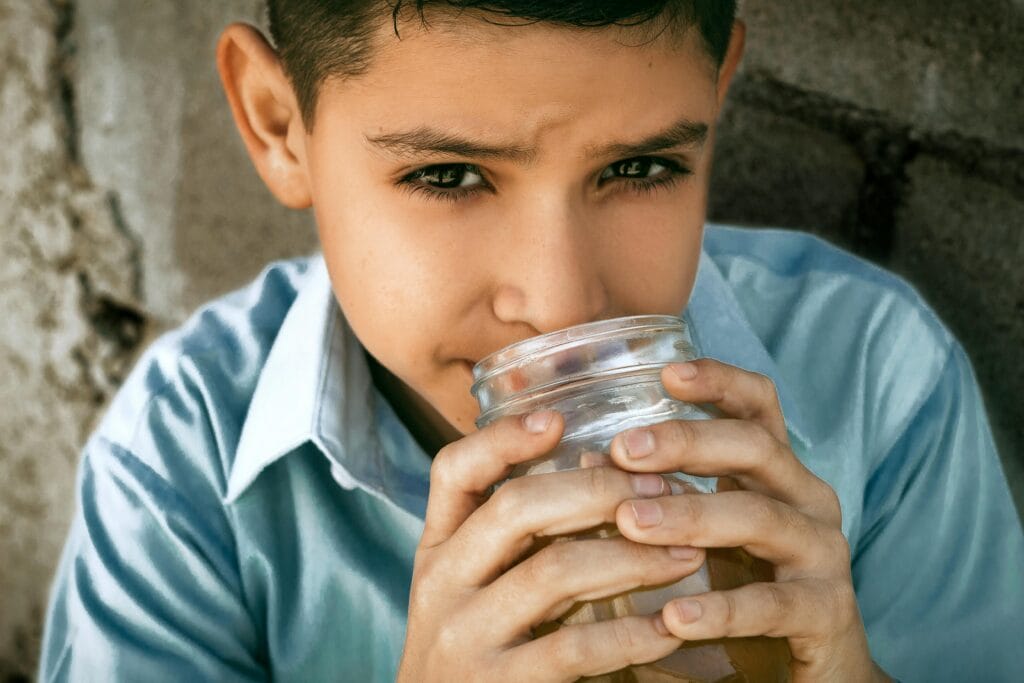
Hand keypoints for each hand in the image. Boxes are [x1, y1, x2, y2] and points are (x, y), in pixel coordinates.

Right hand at [396, 411, 708, 681]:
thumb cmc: (477, 652)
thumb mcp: (472, 587)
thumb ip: (511, 540)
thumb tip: (597, 471)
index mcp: (438, 549)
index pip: (453, 470)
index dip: (503, 437)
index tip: (560, 418)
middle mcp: (442, 584)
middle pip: (517, 507)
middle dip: (599, 490)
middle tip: (663, 491)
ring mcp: (465, 638)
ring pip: (555, 571)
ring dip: (632, 556)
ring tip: (687, 552)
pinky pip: (575, 647)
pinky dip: (632, 634)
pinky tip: (671, 627)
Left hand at [606, 359, 892, 682]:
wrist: (797, 670)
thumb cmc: (736, 589)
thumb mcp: (693, 536)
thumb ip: (652, 497)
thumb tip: (587, 459)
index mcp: (775, 472)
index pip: (757, 406)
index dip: (719, 381)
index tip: (666, 372)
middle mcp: (806, 499)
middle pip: (756, 447)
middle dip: (688, 442)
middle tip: (624, 449)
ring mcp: (823, 553)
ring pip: (761, 518)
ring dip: (693, 516)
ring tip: (632, 524)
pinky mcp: (826, 612)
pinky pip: (774, 604)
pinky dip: (723, 608)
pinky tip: (675, 616)